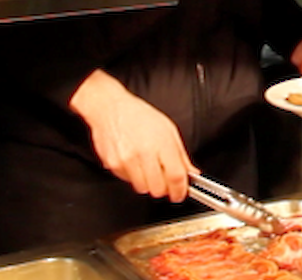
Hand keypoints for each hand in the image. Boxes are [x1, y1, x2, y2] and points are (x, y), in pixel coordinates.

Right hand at [69, 70, 196, 200]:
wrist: (110, 108)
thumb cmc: (139, 116)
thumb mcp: (168, 130)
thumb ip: (181, 155)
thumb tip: (191, 173)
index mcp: (162, 143)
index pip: (176, 176)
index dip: (180, 190)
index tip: (180, 193)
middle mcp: (144, 153)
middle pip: (159, 188)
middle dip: (164, 188)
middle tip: (164, 180)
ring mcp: (127, 160)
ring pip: (143, 189)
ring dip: (148, 184)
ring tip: (147, 168)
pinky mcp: (114, 165)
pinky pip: (128, 181)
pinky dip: (133, 177)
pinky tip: (134, 162)